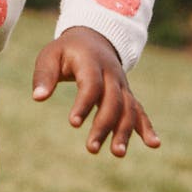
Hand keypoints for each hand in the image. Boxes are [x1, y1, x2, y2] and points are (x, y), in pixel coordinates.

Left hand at [32, 26, 160, 156]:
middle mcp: (111, 74)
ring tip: (118, 153)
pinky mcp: (127, 95)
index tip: (73, 123)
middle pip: (112, 101)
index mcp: (91, 63)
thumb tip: (38, 97)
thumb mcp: (50, 55)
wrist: (94, 38)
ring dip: (124, 131)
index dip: (84, 104)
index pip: (91, 84)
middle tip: (91, 148)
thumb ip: (44, 75)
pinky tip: (154, 144)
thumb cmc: (67, 51)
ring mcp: (122, 85)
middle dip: (104, 125)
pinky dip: (147, 127)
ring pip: (128, 108)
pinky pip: (139, 111)